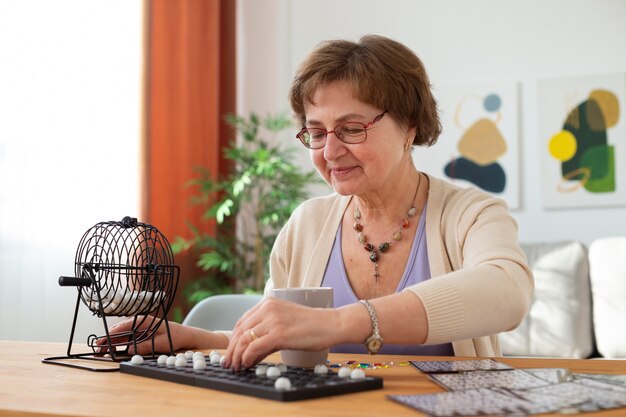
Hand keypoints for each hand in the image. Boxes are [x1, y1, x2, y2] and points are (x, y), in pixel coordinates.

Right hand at [95, 315, 211, 355]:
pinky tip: (111, 349)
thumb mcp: (160, 343)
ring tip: (101, 350)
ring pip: (121, 334)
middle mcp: (140, 323)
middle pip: (120, 330)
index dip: (112, 334)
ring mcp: (140, 328)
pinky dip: (118, 343)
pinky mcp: (141, 334)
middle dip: (108, 339)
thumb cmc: (175, 336)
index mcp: (145, 321)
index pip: (124, 326)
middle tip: (98, 348)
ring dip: (111, 342)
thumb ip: (145, 346)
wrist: (186, 335)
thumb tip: (130, 350)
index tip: (103, 340)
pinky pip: (127, 338)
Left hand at [222, 297, 338, 370]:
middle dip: (232, 349)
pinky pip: (255, 347)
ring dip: (237, 355)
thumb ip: (267, 334)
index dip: (233, 339)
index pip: (242, 321)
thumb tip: (250, 353)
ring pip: (245, 339)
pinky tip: (247, 364)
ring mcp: (273, 320)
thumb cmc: (312, 325)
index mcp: (268, 303)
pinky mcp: (279, 334)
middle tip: (229, 363)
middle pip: (240, 330)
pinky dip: (247, 357)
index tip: (230, 352)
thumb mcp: (285, 322)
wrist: (331, 324)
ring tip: (236, 366)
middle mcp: (268, 308)